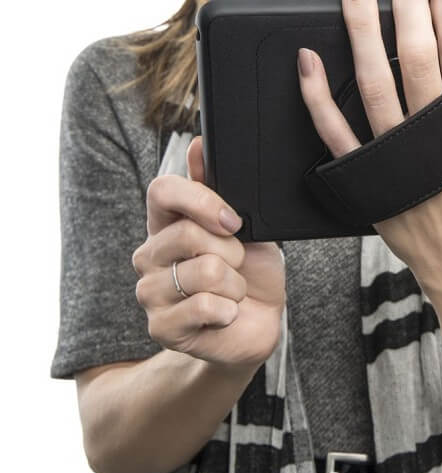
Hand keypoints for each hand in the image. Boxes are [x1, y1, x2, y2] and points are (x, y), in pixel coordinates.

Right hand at [132, 135, 285, 371]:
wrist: (259, 320)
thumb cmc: (250, 270)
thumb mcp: (244, 225)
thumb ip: (218, 189)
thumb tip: (198, 145)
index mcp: (166, 223)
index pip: (162, 190)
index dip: (201, 201)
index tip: (235, 222)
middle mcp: (150, 254)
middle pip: (189, 233)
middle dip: (233, 252)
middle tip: (237, 265)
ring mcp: (151, 292)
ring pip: (204, 272)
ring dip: (235, 284)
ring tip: (232, 291)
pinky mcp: (161, 327)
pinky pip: (204, 306)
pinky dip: (229, 310)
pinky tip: (226, 314)